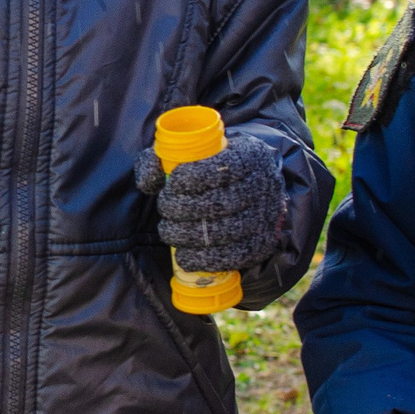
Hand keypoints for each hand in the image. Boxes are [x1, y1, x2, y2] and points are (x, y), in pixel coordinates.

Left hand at [133, 136, 284, 272]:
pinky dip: (204, 259)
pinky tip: (184, 256)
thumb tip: (149, 180)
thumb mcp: (192, 154)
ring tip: (168, 231)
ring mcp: (265, 218)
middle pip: (221, 204)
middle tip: (165, 208)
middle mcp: (265, 186)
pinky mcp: (262, 244)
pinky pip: (233, 257)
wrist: (250, 189)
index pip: (224, 168)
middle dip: (184, 209)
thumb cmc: (213, 169)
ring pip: (225, 232)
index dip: (194, 177)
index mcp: (251, 156)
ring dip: (188, 236)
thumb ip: (161, 160)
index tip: (172, 183)